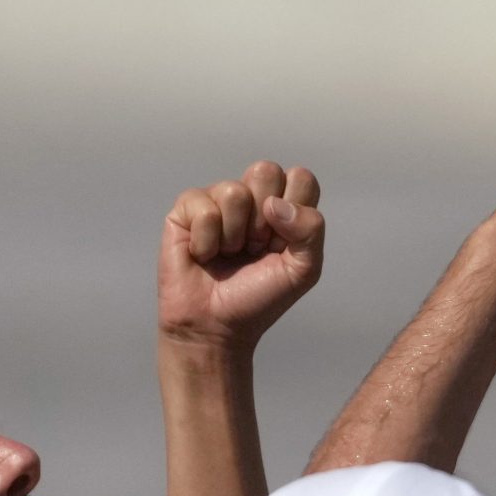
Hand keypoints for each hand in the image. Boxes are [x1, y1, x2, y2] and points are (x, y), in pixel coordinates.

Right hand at [158, 161, 324, 350]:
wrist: (217, 325)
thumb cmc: (259, 297)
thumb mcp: (303, 270)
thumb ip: (310, 231)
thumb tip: (275, 203)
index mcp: (285, 209)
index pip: (301, 178)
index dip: (296, 208)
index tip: (284, 242)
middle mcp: (252, 199)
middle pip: (266, 171)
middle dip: (264, 220)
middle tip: (255, 248)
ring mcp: (217, 201)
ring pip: (235, 192)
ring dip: (235, 235)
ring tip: (229, 254)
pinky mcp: (185, 210)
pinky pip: (203, 208)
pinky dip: (207, 241)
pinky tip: (204, 255)